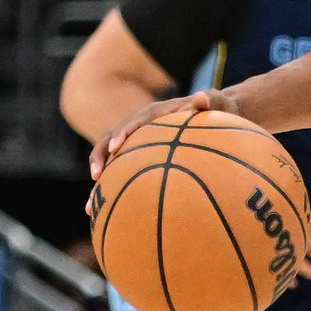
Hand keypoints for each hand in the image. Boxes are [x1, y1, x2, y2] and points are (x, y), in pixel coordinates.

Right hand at [87, 89, 232, 202]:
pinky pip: (124, 171)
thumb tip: (201, 97)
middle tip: (96, 175)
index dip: (123, 133)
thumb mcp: (216, 101)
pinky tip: (109, 213)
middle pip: (112, 140)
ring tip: (92, 204)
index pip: (134, 122)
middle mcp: (141, 126)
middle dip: (101, 156)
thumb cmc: (218, 108)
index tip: (117, 147)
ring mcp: (139, 142)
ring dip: (100, 178)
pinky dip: (115, 189)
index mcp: (155, 113)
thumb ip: (208, 100)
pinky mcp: (142, 155)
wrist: (217, 112)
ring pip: (111, 159)